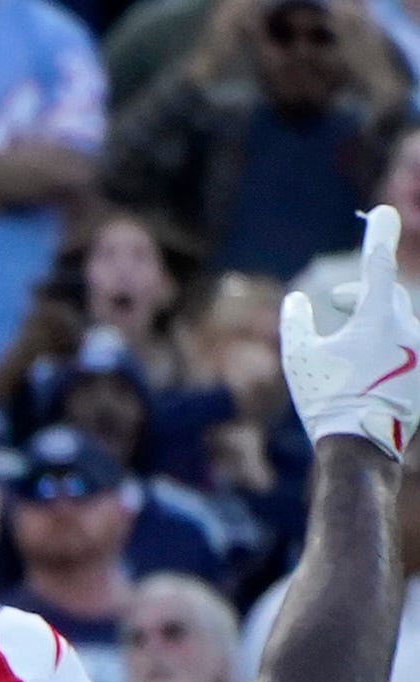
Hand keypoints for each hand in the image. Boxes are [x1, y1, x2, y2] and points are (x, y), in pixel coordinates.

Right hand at [286, 205, 419, 458]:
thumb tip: (296, 300)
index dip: (378, 235)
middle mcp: (408, 328)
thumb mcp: (298, 358)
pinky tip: (367, 373)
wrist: (361, 447)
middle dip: (359, 293)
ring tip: (348, 349)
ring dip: (372, 328)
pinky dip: (384, 352)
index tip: (382, 213)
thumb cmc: (326, 399)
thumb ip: (296, 323)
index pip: (377, 264)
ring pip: (396, 323)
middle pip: (385, 295)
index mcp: (376, 319)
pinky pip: (406, 347)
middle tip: (336, 301)